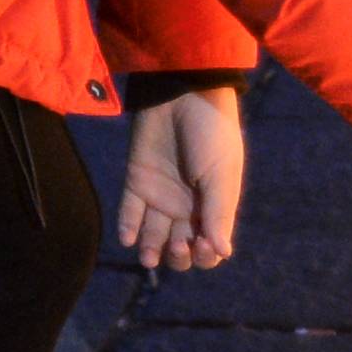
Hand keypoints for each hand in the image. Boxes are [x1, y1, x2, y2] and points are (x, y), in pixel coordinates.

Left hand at [117, 87, 246, 269]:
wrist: (181, 94)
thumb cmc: (210, 134)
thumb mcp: (221, 174)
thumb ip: (219, 213)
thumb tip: (224, 254)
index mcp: (213, 205)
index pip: (209, 246)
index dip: (205, 255)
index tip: (201, 243)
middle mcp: (187, 206)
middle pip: (181, 248)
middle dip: (179, 257)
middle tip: (179, 244)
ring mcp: (160, 195)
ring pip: (154, 237)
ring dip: (152, 252)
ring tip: (149, 256)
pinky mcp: (137, 182)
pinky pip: (130, 213)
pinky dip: (127, 229)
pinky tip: (129, 239)